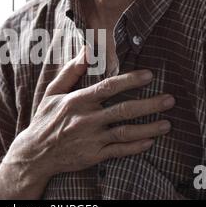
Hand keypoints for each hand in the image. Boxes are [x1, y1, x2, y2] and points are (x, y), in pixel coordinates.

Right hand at [4, 47, 174, 178]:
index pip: (108, 87)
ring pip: (125, 132)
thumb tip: (86, 50)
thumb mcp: (52, 92)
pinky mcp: (94, 156)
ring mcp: (91, 139)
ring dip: (148, 128)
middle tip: (169, 100)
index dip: (130, 80)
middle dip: (149, 105)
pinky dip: (135, 147)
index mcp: (77, 101)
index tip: (149, 75)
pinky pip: (119, 151)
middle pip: (123, 110)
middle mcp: (86, 120)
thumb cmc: (45, 119)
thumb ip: (71, 71)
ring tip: (167, 124)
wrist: (35, 153)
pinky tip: (150, 142)